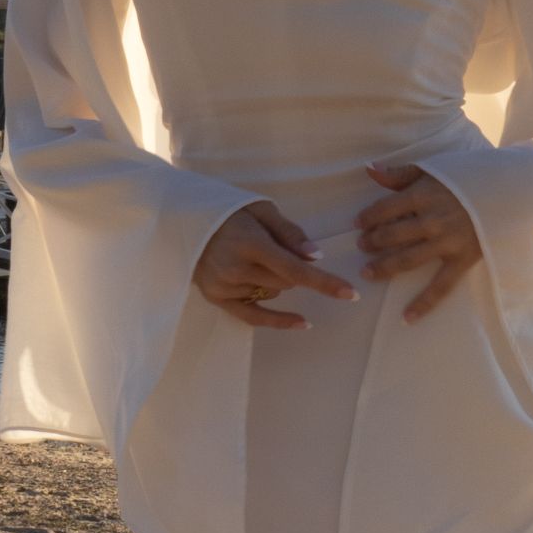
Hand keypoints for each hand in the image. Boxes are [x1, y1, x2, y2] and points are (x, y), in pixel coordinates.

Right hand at [192, 202, 357, 329]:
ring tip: (255, 257)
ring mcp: (224, 286)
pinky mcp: (216, 298)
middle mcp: (235, 268)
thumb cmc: (228, 211)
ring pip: (274, 293)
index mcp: (249, 242)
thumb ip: (290, 233)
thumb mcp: (261, 209)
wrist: (181, 219)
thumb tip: (317, 257)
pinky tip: (303, 322)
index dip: (324, 282)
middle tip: (276, 248)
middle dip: (294, 269)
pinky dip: (279, 318)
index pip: (294, 269)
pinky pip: (254, 317)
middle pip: (287, 282)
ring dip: (278, 280)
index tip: (350, 293)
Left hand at [356, 163, 481, 319]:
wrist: (510, 193)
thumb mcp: (435, 169)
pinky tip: (406, 318)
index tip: (358, 225)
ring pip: (408, 260)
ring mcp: (447, 243)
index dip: (368, 218)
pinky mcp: (462, 261)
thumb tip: (369, 171)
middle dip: (372, 243)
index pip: (385, 209)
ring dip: (384, 268)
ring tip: (367, 273)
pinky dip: (423, 304)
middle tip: (361, 248)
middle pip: (393, 235)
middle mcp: (432, 220)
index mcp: (423, 195)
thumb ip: (401, 173)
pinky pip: (440, 286)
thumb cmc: (469, 179)